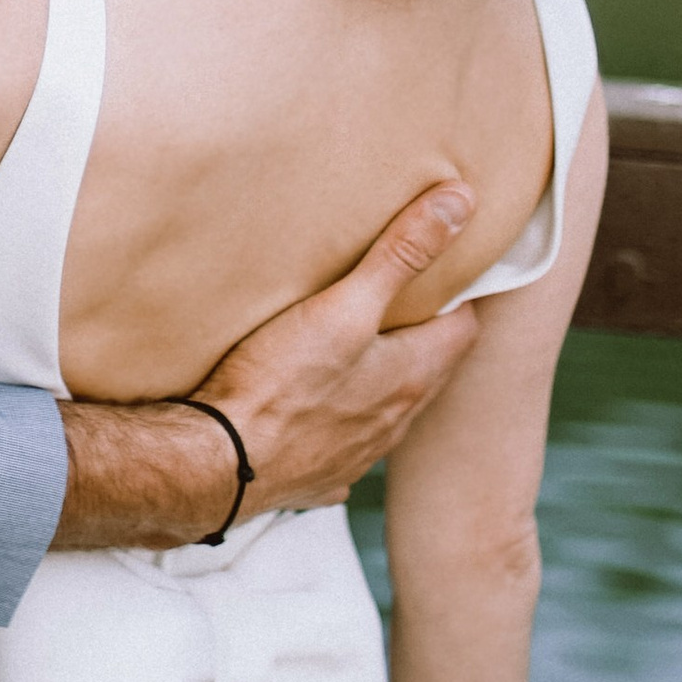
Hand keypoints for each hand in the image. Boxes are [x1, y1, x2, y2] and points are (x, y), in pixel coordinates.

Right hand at [202, 183, 480, 517]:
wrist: (219, 465)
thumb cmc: (281, 384)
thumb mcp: (343, 305)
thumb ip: (401, 255)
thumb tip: (460, 205)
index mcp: (412, 376)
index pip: (462, 327)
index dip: (455, 295)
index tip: (437, 269)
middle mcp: (395, 420)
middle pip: (427, 367)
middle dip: (418, 332)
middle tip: (394, 296)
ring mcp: (358, 454)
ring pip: (386, 407)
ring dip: (380, 377)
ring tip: (352, 344)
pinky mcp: (318, 476)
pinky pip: (342, 445)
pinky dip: (337, 422)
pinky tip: (314, 407)